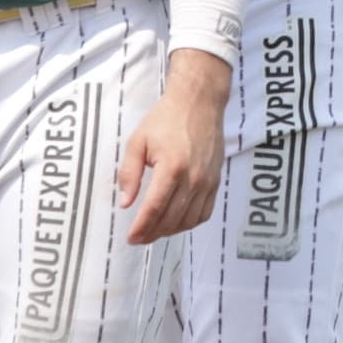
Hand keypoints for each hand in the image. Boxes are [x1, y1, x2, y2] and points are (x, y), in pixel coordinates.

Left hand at [117, 50, 233, 241]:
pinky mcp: (216, 181)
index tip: (131, 238)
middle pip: (171, 218)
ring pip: (189, 220)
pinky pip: (205, 212)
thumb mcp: (138, 142)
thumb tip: (125, 202)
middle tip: (139, 238)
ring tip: (155, 232)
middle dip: (153, 233)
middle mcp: (192, 178)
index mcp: (171, 168)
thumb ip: (130, 173)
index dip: (141, 227)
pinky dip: (190, 223)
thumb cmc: (165, 119)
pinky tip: (177, 223)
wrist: (199, 103)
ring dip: (171, 231)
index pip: (154, 208)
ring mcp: (207, 182)